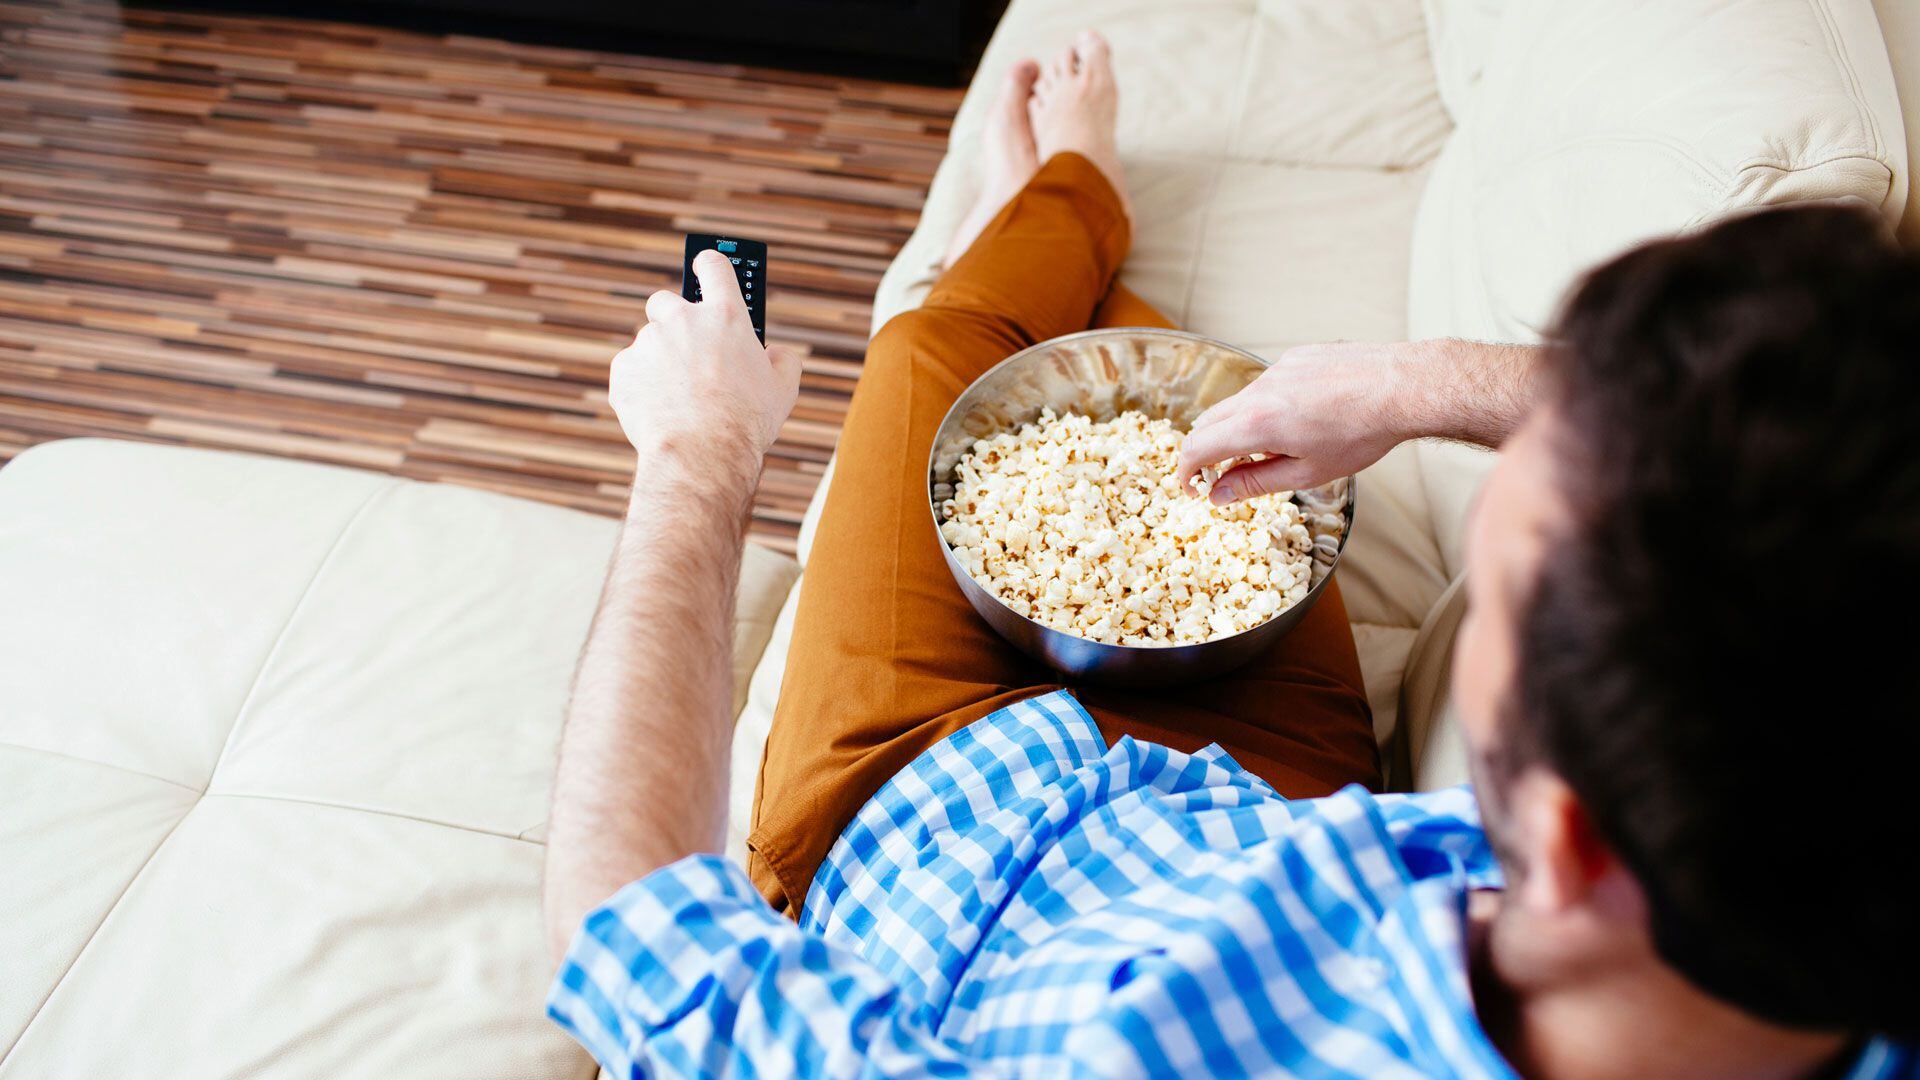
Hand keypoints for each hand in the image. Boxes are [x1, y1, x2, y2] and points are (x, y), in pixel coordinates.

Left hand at [610, 249, 800, 472]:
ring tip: (677, 398)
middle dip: (673, 320)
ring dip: (658, 361)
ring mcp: (648, 342)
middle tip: (687, 349)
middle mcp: (683, 319)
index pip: (715, 267)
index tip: (704, 267)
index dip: (709, 265)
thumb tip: (776, 354)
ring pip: (648, 343)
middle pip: (666, 301)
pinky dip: (641, 387)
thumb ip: (784, 361)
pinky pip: (631, 372)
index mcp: (725, 316)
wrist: (702, 453)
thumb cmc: (746, 421)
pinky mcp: (624, 368)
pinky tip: (659, 411)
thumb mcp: (784, 389)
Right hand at [1175, 341, 1415, 503]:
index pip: (1197, 447)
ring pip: (1238, 402)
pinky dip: (1267, 406)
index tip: (1192, 488)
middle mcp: (1258, 391)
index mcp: (1256, 425)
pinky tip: (1301, 419)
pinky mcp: (1295, 357)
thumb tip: (1218, 494)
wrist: (1401, 388)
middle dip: (1206, 450)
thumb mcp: (1305, 474)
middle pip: (1209, 421)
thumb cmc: (1361, 435)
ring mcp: (1276, 369)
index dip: (1186, 472)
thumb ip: (1254, 483)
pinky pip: (1266, 384)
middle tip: (1222, 474)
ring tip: (1274, 449)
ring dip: (1239, 428)